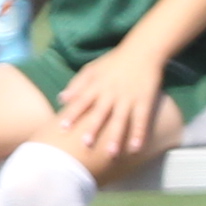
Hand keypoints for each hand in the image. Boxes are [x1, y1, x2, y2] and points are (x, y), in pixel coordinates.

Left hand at [53, 44, 168, 168]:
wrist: (143, 50)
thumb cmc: (114, 61)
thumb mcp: (92, 69)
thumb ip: (77, 84)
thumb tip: (61, 99)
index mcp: (97, 85)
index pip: (82, 101)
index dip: (72, 114)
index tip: (62, 128)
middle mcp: (112, 93)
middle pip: (101, 112)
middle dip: (93, 128)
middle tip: (85, 145)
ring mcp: (129, 97)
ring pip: (121, 120)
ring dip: (116, 137)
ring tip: (111, 155)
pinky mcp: (144, 100)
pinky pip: (141, 120)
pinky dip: (139, 134)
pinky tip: (136, 149)